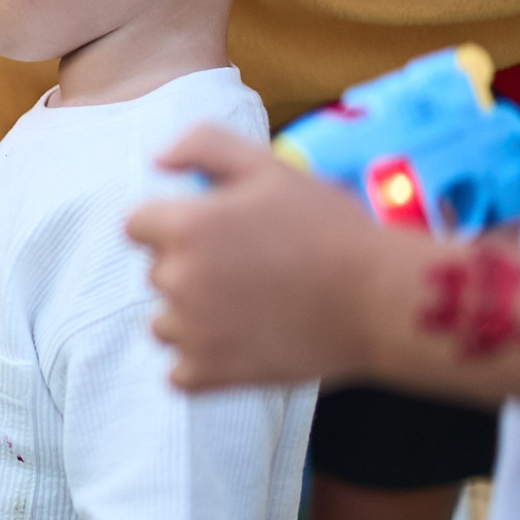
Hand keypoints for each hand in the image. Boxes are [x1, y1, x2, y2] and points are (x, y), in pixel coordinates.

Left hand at [126, 124, 395, 389]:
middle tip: (253, 269)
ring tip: (254, 308)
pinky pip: (180, 371)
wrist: (382, 301)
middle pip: (157, 273)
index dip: (175, 225)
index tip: (218, 234)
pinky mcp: (208, 373)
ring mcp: (190, 330)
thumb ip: (204, 146)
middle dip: (192, 268)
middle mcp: (176, 278)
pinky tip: (245, 344)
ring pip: (165, 322)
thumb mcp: (270, 167)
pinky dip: (205, 363)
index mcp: (185, 226)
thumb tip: (156, 161)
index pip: (137, 226)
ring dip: (195, 318)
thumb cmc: (331, 230)